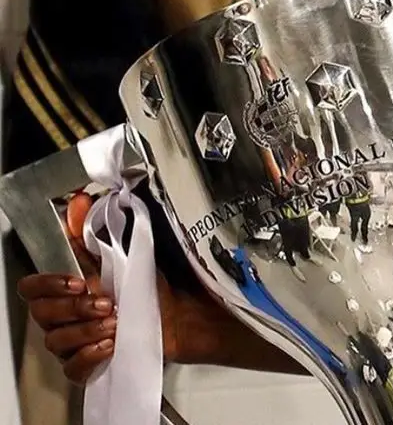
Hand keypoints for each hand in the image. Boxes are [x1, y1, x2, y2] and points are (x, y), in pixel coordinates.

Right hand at [16, 192, 182, 382]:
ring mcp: (74, 343)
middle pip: (42, 316)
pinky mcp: (90, 366)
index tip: (78, 281)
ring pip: (56, 342)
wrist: (181, 319)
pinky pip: (72, 368)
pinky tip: (110, 345)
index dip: (47, 284)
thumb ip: (94, 233)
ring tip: (114, 322)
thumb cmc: (151, 290)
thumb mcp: (126, 256)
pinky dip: (89, 356)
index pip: (32, 289)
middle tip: (106, 303)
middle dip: (74, 308)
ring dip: (86, 331)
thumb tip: (79, 202)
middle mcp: (65, 317)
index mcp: (68, 290)